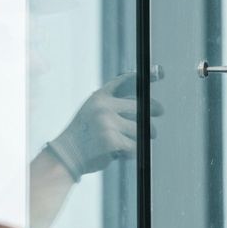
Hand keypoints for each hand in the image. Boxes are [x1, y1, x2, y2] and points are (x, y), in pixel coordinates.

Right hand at [46, 73, 164, 180]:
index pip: (126, 82)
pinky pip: (135, 146)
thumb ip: (114, 104)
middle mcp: (103, 106)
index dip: (145, 77)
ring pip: (141, 129)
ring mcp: (107, 122)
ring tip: (130, 143)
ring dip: (142, 138)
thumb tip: (147, 106)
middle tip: (158, 117)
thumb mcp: (94, 111)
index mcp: (100, 97)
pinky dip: (132, 152)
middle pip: (141, 107)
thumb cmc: (84, 135)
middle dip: (154, 111)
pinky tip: (122, 154)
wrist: (67, 155)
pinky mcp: (111, 140)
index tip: (160, 72)